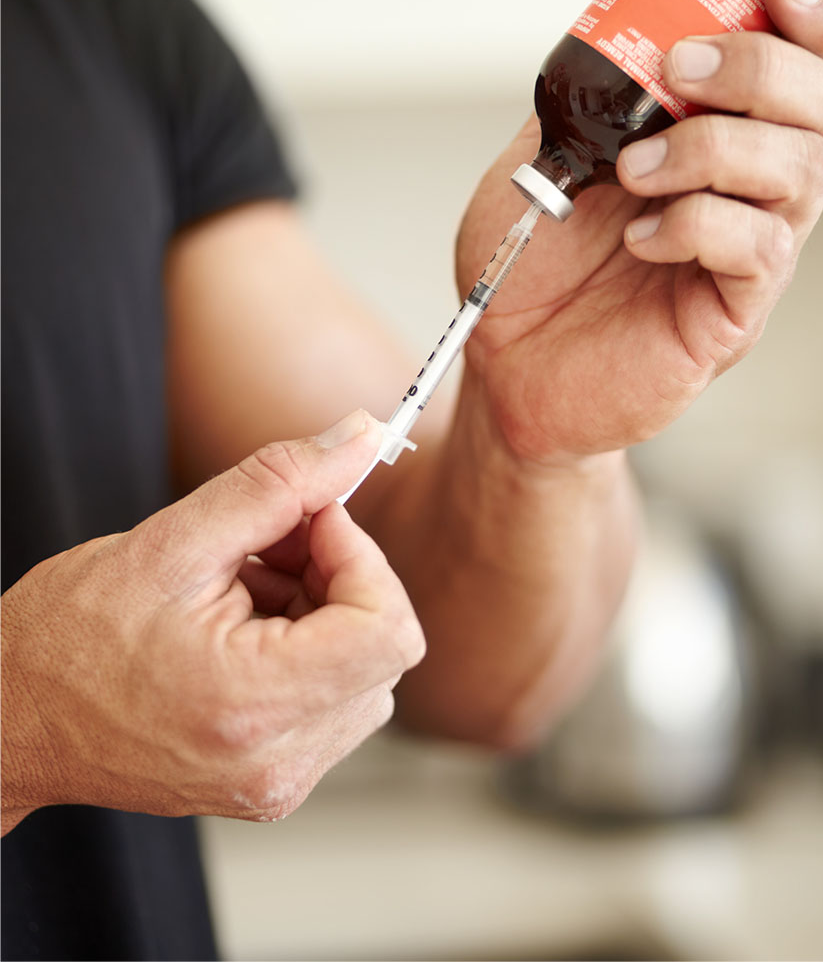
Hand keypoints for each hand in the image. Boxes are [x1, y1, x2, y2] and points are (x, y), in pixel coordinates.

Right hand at [1, 411, 424, 832]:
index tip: (311, 522)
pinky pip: (332, 700)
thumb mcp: (173, 541)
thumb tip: (358, 437)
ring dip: (321, 610)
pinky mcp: (270, 782)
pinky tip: (241, 624)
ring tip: (241, 587)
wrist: (12, 722)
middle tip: (267, 544)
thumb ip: (279, 484)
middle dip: (338, 575)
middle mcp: (278, 764)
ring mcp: (277, 782)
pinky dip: (305, 648)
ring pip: (363, 671)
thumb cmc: (68, 639)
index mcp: (253, 706)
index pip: (389, 631)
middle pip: (382, 649)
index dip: (362, 557)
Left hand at [456, 0, 822, 460]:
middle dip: (763, 68)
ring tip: (633, 169)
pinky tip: (642, 237)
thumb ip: (590, 98)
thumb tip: (617, 33)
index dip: (814, 17)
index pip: (804, 67)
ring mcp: (753, 253)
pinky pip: (759, 248)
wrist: (507, 361)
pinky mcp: (735, 312)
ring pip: (802, 171)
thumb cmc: (532, 265)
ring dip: (713, 148)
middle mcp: (754, 191)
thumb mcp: (545, 157)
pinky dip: (699, 224)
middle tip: (680, 69)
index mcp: (722, 140)